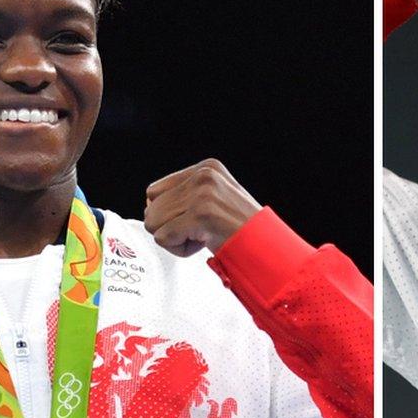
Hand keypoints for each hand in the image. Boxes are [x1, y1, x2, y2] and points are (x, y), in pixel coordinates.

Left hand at [145, 159, 259, 256]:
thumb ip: (186, 195)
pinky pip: (163, 238)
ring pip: (154, 223)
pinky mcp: (200, 215)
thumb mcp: (216, 200)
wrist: (268, 248)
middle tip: (202, 232)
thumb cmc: (242, 231)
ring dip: (176, 239)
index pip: (154, 191)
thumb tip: (149, 204)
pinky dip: (179, 249)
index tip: (197, 222)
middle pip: (151, 208)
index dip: (169, 213)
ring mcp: (202, 195)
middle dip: (172, 227)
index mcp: (207, 168)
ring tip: (204, 237)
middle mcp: (203, 176)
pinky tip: (204, 244)